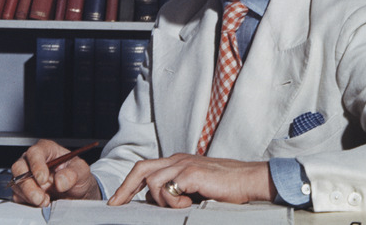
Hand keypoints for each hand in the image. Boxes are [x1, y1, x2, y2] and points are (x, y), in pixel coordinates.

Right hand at [11, 139, 101, 206]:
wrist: (76, 192)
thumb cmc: (77, 175)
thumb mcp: (82, 171)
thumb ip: (73, 173)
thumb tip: (60, 181)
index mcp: (47, 150)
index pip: (35, 152)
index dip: (36, 165)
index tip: (42, 179)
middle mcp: (33, 161)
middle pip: (19, 167)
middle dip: (28, 185)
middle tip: (39, 197)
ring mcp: (26, 175)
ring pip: (16, 183)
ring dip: (29, 196)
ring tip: (46, 201)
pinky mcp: (23, 190)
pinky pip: (18, 196)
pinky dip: (28, 202)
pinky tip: (42, 203)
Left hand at [107, 153, 276, 207]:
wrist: (248, 180)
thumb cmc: (226, 186)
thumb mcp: (196, 187)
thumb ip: (178, 189)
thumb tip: (158, 203)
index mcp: (177, 161)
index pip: (146, 168)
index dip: (129, 184)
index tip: (117, 200)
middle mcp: (178, 159)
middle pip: (141, 168)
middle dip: (125, 188)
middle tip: (116, 205)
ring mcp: (184, 164)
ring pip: (152, 181)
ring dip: (160, 199)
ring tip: (180, 205)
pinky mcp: (192, 173)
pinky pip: (168, 188)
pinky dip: (173, 201)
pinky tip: (187, 203)